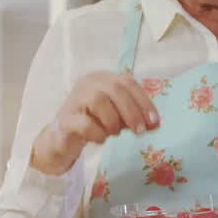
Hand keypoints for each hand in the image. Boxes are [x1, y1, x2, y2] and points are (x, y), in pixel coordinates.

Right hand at [30, 71, 159, 175]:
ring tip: (114, 133)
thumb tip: (155, 124)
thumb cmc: (94, 122)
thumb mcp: (117, 116)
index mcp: (103, 78)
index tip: (155, 122)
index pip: (128, 82)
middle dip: (132, 112)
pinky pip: (85, 123)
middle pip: (115, 89)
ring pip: (99, 101)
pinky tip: (101, 139)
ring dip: (113, 121)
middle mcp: (88, 82)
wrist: (63, 139)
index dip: (144, 102)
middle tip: (140, 131)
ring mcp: (74, 99)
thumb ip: (134, 115)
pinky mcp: (65, 118)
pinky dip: (98, 133)